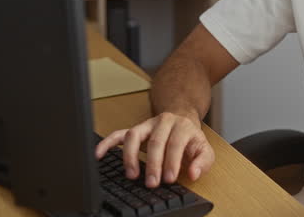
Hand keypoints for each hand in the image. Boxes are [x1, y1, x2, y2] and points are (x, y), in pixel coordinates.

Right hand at [95, 111, 214, 187]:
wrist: (183, 121)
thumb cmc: (191, 140)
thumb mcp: (204, 150)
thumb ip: (202, 162)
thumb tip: (193, 174)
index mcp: (183, 126)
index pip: (175, 143)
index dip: (172, 161)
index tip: (169, 179)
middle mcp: (164, 122)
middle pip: (155, 141)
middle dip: (153, 164)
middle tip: (152, 183)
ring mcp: (147, 125)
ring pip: (134, 135)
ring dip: (130, 156)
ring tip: (132, 175)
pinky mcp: (135, 130)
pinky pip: (118, 134)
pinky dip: (107, 143)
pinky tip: (99, 154)